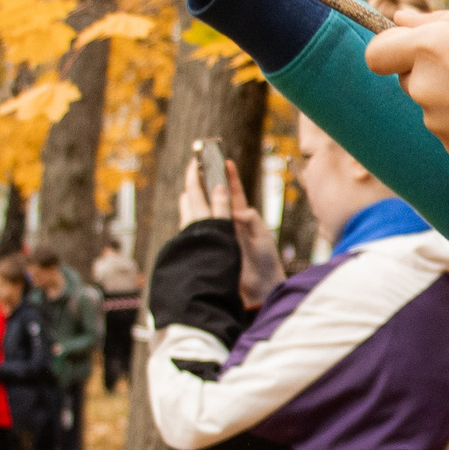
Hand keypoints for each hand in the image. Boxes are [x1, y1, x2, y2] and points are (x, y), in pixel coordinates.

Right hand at [178, 155, 283, 305]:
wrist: (258, 288)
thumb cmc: (265, 262)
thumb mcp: (263, 238)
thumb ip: (252, 221)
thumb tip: (237, 212)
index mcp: (243, 218)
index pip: (234, 194)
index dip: (230, 177)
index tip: (226, 161)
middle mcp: (228, 224)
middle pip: (214, 198)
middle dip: (206, 181)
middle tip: (196, 164)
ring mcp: (218, 234)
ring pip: (202, 210)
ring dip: (194, 196)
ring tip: (188, 182)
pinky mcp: (210, 246)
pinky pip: (196, 227)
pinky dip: (189, 215)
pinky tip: (184, 205)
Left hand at [362, 8, 448, 173]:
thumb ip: (439, 20)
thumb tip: (401, 19)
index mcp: (431, 47)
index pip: (377, 53)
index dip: (392, 49)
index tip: (412, 48)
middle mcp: (425, 86)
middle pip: (408, 78)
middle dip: (432, 72)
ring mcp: (437, 122)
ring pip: (433, 105)